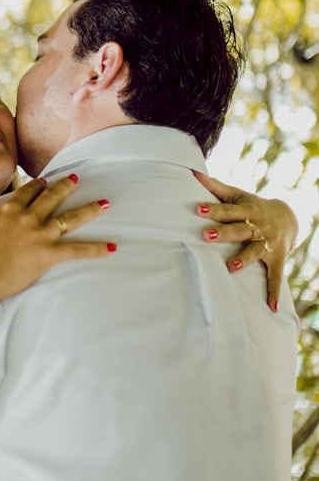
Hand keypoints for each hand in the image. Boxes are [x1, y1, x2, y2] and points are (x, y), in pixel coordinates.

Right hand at [0, 175, 114, 305]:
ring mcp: (41, 235)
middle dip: (66, 186)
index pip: (28, 191)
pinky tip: (113, 247)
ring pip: (71, 219)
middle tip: (77, 178)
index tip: (44, 181)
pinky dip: (96, 249)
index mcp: (10, 209)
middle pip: (52, 197)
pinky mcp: (49, 254)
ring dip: (90, 210)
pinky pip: (78, 250)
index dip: (37, 185)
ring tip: (105, 204)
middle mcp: (29, 217)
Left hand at [193, 170, 297, 311]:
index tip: (197, 208)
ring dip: (244, 260)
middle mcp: (258, 227)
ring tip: (230, 268)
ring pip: (254, 252)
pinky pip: (275, 278)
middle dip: (223, 233)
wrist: (288, 217)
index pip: (228, 209)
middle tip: (205, 234)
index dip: (213, 209)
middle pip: (239, 230)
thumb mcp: (237, 194)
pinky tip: (271, 308)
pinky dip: (273, 292)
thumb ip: (214, 186)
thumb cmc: (253, 206)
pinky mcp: (276, 259)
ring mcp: (268, 244)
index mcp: (247, 211)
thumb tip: (192, 171)